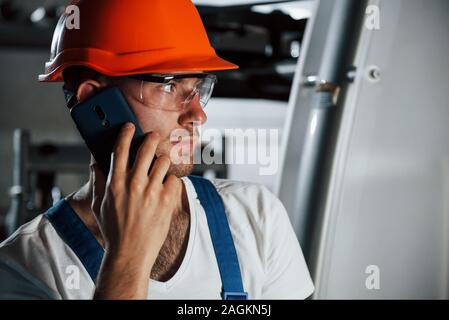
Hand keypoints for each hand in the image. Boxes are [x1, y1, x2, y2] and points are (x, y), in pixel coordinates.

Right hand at [91, 123, 181, 298]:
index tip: (129, 126)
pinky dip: (171, 181)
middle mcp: (134, 184)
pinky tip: (167, 187)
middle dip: (151, 139)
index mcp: (115, 183)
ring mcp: (152, 192)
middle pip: (147, 149)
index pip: (120, 150)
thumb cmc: (113, 231)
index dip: (126, 134)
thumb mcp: (98, 206)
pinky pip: (174, 180)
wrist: (130, 254)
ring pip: (163, 162)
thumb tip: (94, 163)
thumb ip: (97, 181)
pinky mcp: (166, 201)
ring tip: (161, 165)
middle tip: (153, 137)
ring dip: (163, 161)